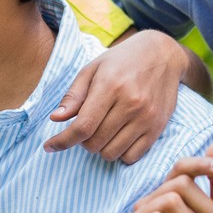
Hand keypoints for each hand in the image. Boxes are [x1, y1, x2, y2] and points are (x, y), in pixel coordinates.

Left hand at [46, 30, 191, 162]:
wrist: (164, 55)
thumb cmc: (122, 61)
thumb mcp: (92, 69)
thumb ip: (74, 96)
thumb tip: (56, 119)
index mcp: (110, 86)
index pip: (82, 126)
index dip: (62, 141)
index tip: (49, 146)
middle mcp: (131, 103)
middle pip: (94, 143)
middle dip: (82, 141)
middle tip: (86, 127)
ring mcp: (147, 117)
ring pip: (111, 153)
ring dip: (100, 147)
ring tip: (102, 130)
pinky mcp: (158, 128)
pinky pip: (132, 157)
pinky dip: (119, 153)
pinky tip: (118, 137)